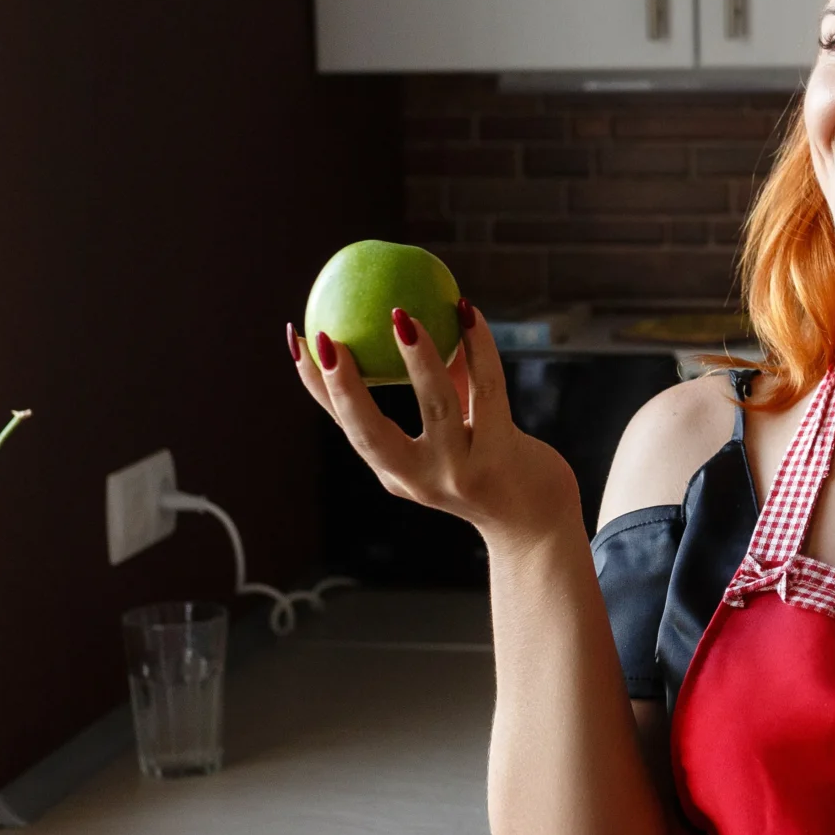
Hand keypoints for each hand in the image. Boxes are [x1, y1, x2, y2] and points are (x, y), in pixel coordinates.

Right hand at [288, 304, 578, 545]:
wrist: (537, 523)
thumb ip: (432, 390)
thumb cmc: (490, 465)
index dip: (316, 386)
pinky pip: (487, 389)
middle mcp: (419, 478)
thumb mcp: (450, 436)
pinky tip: (469, 311)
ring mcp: (460, 471)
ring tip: (401, 316)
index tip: (296, 340)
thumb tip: (402, 318)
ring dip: (417, 360)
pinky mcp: (500, 456)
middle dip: (342, 389)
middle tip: (327, 339)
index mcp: (395, 471)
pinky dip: (479, 347)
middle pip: (369, 434)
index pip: (346, 426)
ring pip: (436, 407)